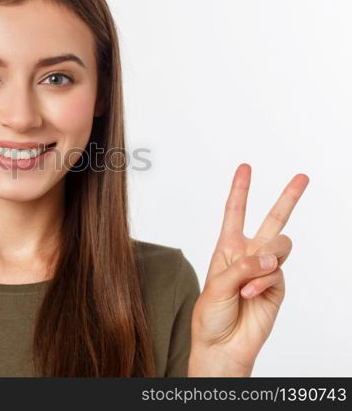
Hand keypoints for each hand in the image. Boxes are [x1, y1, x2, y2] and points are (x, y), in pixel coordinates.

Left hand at [188, 163, 308, 375]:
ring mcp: (265, 270)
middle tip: (302, 177)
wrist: (222, 345)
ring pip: (280, 246)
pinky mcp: (277, 287)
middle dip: (288, 198)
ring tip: (249, 278)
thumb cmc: (211, 315)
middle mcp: (248, 255)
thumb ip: (242, 266)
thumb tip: (269, 257)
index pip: (235, 213)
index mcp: (227, 249)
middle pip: (272, 220)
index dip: (240, 190)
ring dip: (264, 259)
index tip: (245, 168)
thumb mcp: (216, 285)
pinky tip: (250, 294)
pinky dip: (262, 282)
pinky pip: (277, 273)